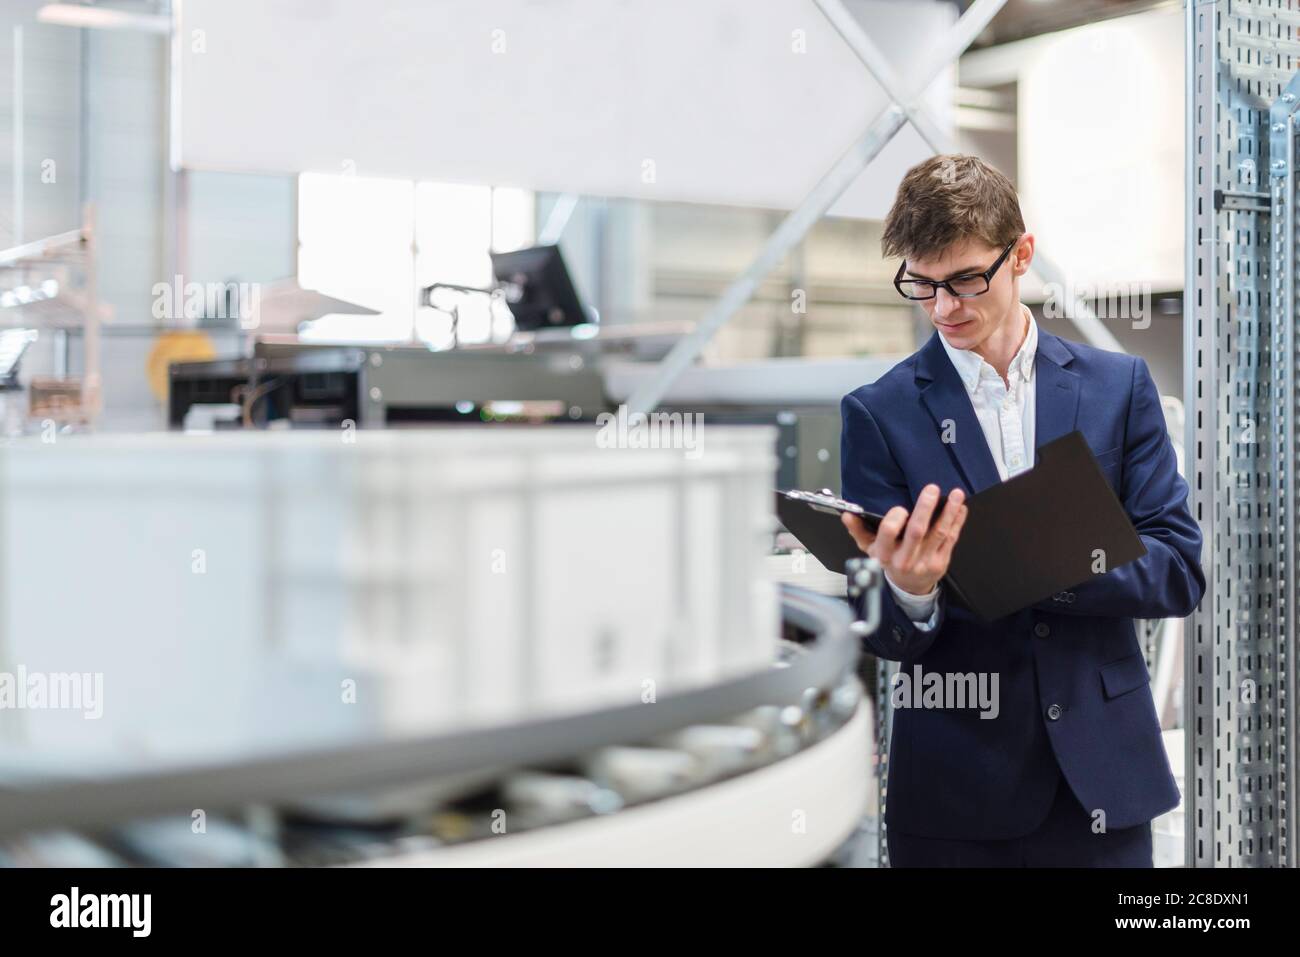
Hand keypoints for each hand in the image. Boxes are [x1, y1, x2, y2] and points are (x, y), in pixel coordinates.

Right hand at [841, 484, 967, 595]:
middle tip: (932, 489)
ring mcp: (925, 561)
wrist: (909, 587)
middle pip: (917, 531)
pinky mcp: (941, 562)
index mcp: (886, 554)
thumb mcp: (870, 550)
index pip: (888, 534)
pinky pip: (951, 539)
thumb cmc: (890, 562)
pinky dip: (956, 522)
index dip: (894, 520)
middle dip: (925, 508)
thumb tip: (848, 515)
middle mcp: (906, 558)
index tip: (900, 508)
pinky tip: (960, 508)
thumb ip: (859, 530)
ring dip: (948, 512)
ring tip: (955, 494)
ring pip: (938, 533)